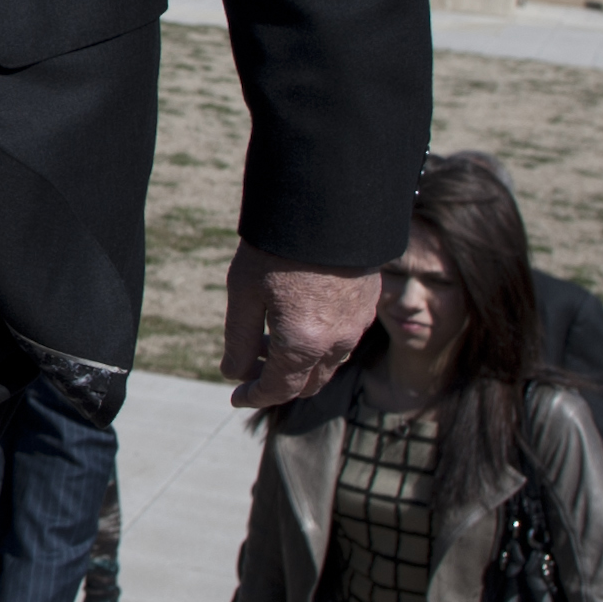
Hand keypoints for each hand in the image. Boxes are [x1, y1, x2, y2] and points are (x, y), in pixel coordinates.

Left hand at [220, 239, 378, 408]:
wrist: (330, 204)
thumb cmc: (278, 246)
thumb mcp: (244, 292)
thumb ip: (240, 339)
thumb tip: (234, 373)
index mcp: (303, 343)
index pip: (279, 390)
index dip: (255, 396)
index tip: (236, 397)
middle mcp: (337, 341)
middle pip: (308, 383)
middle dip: (278, 384)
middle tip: (252, 369)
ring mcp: (357, 324)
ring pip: (329, 363)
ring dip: (300, 364)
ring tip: (271, 340)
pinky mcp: (368, 305)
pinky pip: (344, 340)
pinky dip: (320, 345)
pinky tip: (300, 320)